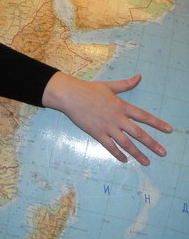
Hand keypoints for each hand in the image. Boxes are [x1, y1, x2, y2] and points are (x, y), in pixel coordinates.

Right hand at [42, 72, 171, 164]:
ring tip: (146, 162)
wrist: (71, 96)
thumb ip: (126, 84)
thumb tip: (139, 77)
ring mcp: (107, 127)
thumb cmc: (88, 89)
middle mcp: (117, 118)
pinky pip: (109, 146)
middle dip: (152, 144)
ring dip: (137, 153)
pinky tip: (124, 160)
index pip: (143, 116)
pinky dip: (117, 154)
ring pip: (126, 143)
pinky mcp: (97, 133)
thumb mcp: (109, 85)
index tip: (168, 130)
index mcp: (121, 106)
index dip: (157, 123)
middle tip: (163, 153)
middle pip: (138, 133)